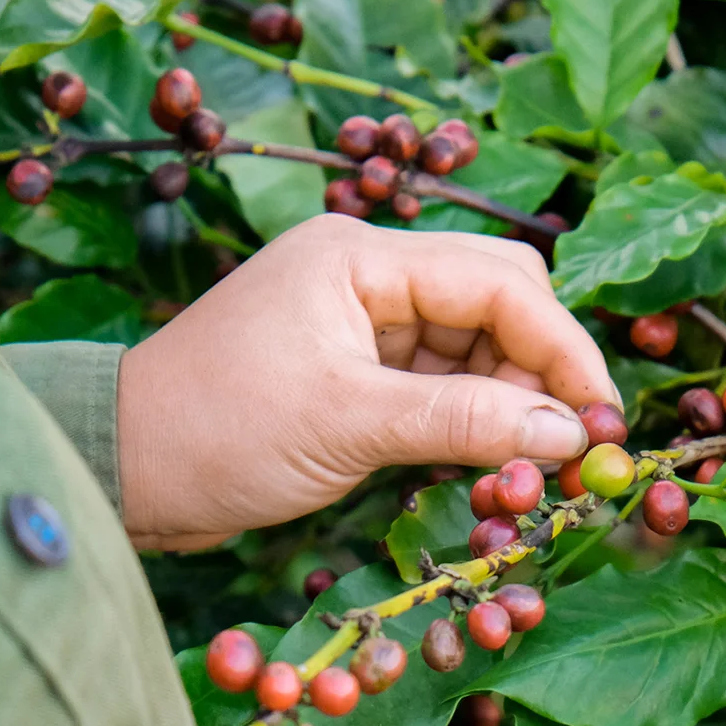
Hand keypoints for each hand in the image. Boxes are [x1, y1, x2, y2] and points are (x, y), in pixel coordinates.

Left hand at [117, 214, 617, 549]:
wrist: (124, 467)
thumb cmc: (218, 432)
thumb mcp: (348, 424)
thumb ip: (465, 422)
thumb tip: (572, 436)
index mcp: (362, 258)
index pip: (499, 281)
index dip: (563, 348)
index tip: (602, 421)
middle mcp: (368, 275)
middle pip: (495, 302)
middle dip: (542, 370)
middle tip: (572, 447)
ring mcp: (361, 322)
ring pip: (472, 346)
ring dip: (509, 401)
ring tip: (530, 466)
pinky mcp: (354, 368)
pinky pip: (437, 382)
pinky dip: (469, 418)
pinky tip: (488, 460)